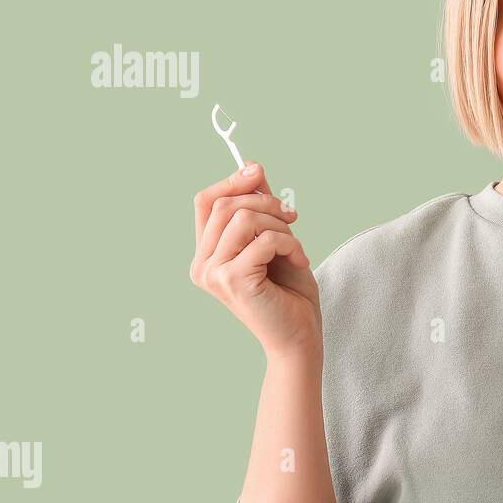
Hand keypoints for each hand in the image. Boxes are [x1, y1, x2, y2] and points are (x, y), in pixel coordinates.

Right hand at [189, 161, 320, 360]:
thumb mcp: (275, 239)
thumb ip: (260, 207)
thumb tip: (252, 167)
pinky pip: (264, 240)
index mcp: (207, 254)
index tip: (258, 171)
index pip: (206, 201)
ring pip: (244, 219)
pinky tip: (300, 261)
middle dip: (267, 203)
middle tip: (293, 217)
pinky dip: (290, 244)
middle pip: (226, 205)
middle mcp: (202, 265)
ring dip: (280, 226)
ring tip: (295, 246)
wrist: (299, 336)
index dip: (232, 180)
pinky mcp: (234, 281)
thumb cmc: (289, 292)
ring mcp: (214, 274)